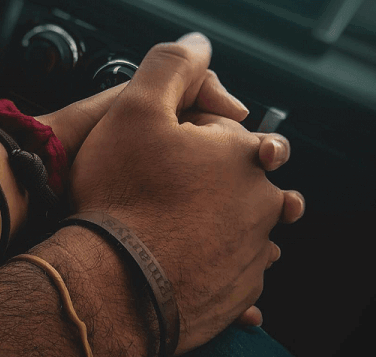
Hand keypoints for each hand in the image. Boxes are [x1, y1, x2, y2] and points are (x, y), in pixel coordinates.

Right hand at [69, 33, 304, 352]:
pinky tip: (188, 263)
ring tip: (181, 227)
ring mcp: (254, 253)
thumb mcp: (135, 109)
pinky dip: (216, 264)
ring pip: (245, 227)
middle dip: (218, 183)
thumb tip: (197, 45)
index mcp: (244, 155)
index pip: (233, 134)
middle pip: (245, 183)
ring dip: (223, 225)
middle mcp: (262, 204)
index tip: (174, 153)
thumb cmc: (121, 195)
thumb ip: (170, 68)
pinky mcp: (240, 293)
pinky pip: (236, 271)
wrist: (114, 283)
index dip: (200, 138)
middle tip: (175, 193)